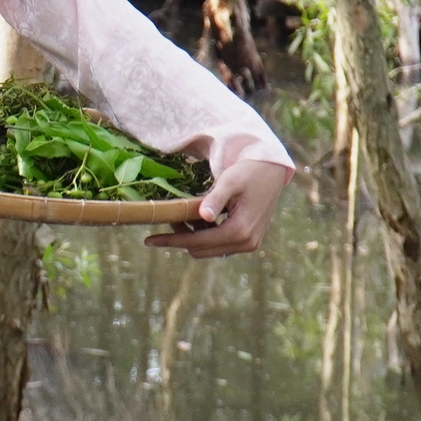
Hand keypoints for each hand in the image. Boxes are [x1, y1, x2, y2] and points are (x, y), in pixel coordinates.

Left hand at [146, 159, 290, 258]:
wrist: (272, 170)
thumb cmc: (248, 171)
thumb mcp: (229, 181)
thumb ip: (215, 199)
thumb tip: (203, 217)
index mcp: (240, 231)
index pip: (197, 242)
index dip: (172, 241)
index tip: (148, 240)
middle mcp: (246, 243)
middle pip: (201, 250)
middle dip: (180, 237)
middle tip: (166, 218)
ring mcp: (249, 244)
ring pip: (209, 249)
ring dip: (192, 236)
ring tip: (180, 215)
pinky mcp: (249, 240)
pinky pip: (220, 244)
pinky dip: (205, 234)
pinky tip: (197, 217)